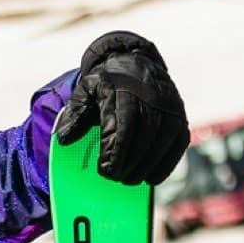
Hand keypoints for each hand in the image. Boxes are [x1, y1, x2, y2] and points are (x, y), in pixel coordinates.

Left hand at [55, 31, 188, 185]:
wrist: (134, 61)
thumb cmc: (105, 84)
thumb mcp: (84, 92)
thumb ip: (75, 114)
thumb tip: (64, 139)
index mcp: (121, 91)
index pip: (122, 124)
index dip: (115, 151)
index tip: (105, 171)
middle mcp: (149, 97)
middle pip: (143, 135)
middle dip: (130, 162)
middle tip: (116, 179)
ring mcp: (168, 105)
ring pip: (162, 140)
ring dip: (147, 166)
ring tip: (130, 181)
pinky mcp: (179, 114)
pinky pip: (178, 142)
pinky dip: (167, 163)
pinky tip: (153, 178)